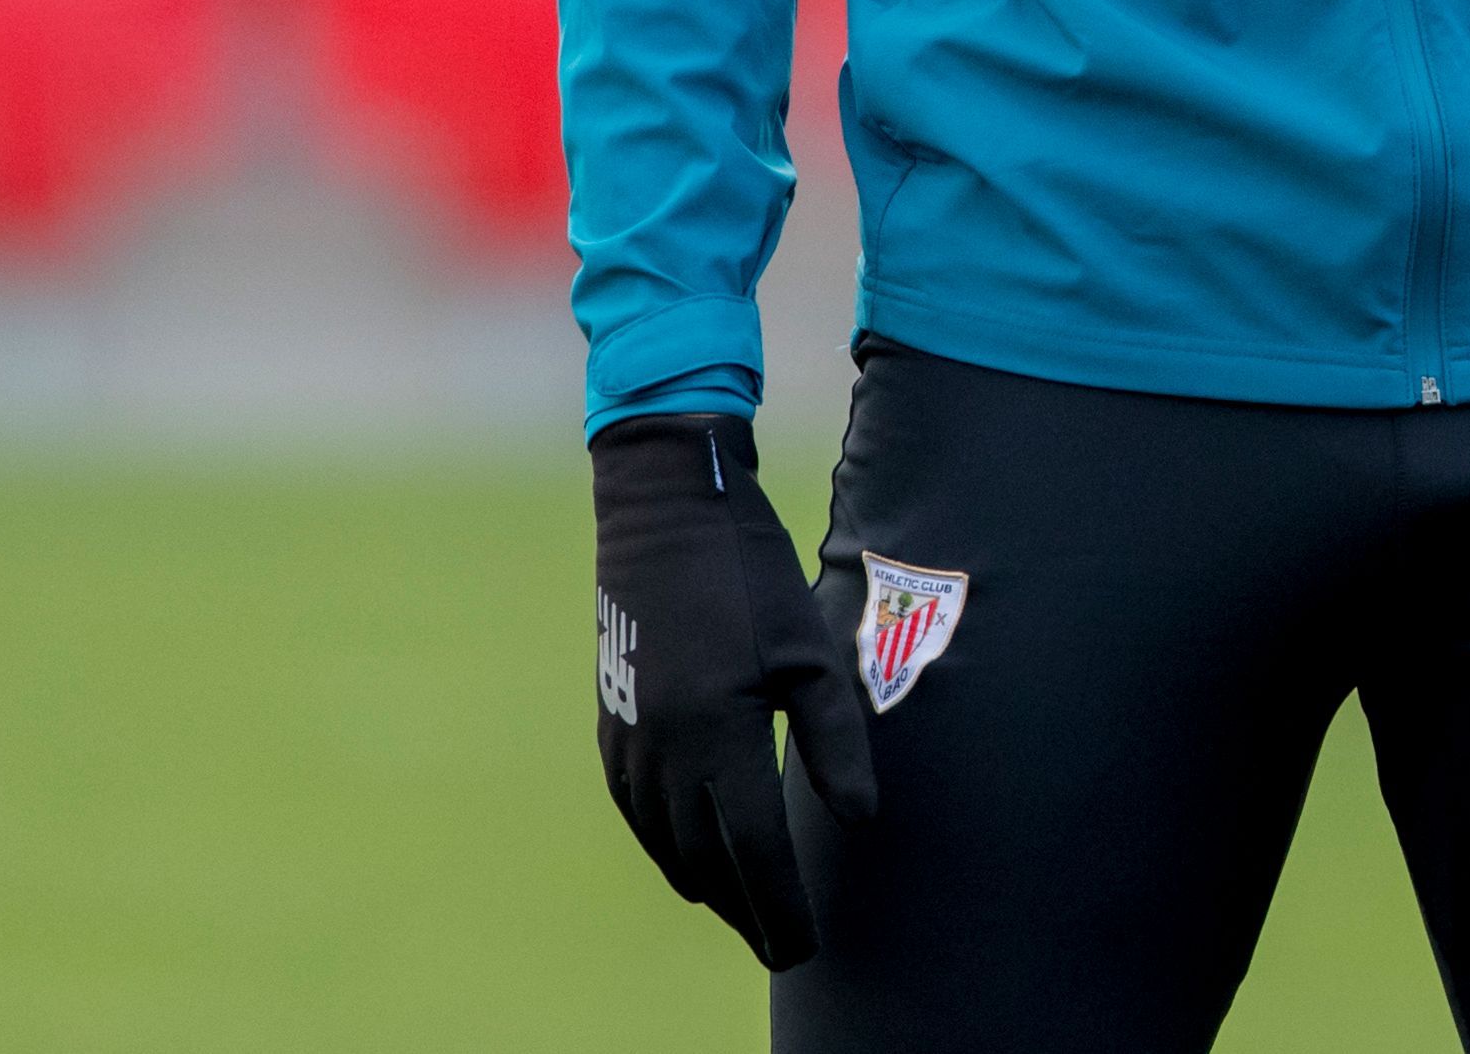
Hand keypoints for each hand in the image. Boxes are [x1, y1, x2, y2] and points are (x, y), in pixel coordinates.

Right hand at [590, 415, 878, 966]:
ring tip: (745, 915)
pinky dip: (666, 849)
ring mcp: (629, 745)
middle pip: (707, 863)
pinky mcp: (611, 730)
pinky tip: (690, 860)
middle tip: (781, 949)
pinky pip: (636, 814)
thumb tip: (859, 819)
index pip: (755, 853)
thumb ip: (837, 743)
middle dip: (747, 913)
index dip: (781, 909)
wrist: (662, 519)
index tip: (804, 950)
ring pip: (666, 846)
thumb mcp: (811, 655)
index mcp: (719, 739)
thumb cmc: (751, 579)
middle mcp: (664, 756)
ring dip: (707, 887)